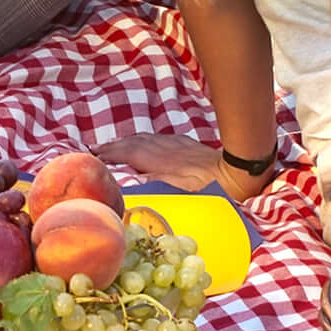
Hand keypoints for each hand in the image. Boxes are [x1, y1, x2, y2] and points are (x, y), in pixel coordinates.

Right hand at [92, 134, 226, 192]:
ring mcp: (176, 145)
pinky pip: (159, 138)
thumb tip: (131, 181)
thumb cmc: (209, 189)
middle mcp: (165, 149)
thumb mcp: (180, 192)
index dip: (110, 154)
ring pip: (145, 138)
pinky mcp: (187, 144)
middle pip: (133, 143)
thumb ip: (155, 184)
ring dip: (126, 140)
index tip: (93, 155)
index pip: (128, 154)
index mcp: (159, 161)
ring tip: (113, 144)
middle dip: (113, 145)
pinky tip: (144, 141)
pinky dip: (144, 139)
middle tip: (96, 148)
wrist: (237, 173)